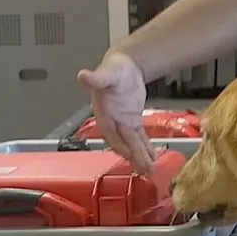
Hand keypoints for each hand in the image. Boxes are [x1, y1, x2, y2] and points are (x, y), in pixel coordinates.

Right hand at [77, 52, 158, 174]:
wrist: (124, 66)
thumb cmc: (114, 68)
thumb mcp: (108, 72)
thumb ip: (98, 77)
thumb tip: (83, 76)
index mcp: (104, 113)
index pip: (110, 133)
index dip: (119, 145)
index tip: (128, 155)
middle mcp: (113, 121)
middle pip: (124, 142)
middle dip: (134, 157)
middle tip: (144, 169)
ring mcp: (123, 123)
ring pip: (132, 143)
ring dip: (141, 157)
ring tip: (150, 170)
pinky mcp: (132, 122)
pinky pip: (139, 138)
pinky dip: (146, 148)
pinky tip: (152, 158)